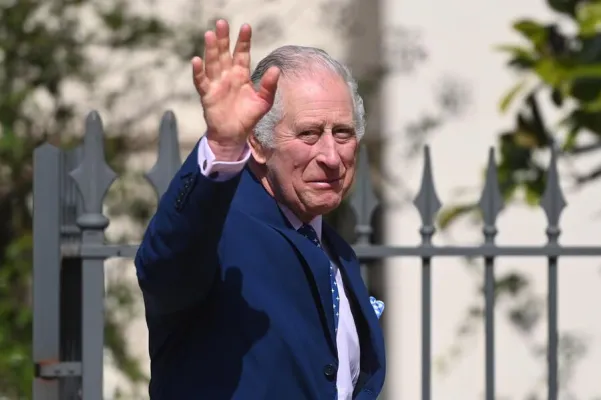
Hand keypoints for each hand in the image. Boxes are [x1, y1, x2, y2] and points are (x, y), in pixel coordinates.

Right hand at [192, 20, 279, 159]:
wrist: (234, 135)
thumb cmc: (248, 117)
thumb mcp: (263, 102)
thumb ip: (269, 86)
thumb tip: (276, 69)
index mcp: (241, 74)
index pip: (242, 54)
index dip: (243, 41)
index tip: (246, 27)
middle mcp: (227, 75)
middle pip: (224, 53)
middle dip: (223, 39)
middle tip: (222, 23)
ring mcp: (216, 84)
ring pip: (212, 63)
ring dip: (210, 50)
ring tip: (210, 35)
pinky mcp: (207, 95)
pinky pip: (201, 81)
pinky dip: (198, 72)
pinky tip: (196, 61)